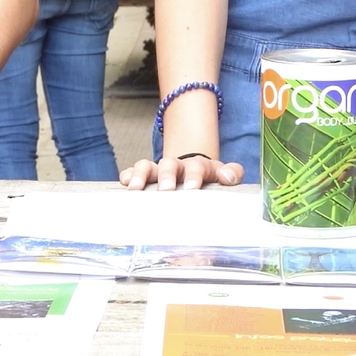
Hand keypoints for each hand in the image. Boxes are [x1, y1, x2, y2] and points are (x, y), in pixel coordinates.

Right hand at [119, 153, 243, 189]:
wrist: (193, 171)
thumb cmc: (209, 178)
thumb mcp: (224, 174)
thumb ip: (232, 173)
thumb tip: (228, 177)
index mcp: (198, 166)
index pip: (197, 167)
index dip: (194, 176)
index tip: (192, 188)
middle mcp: (177, 165)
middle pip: (169, 165)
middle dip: (166, 176)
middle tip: (166, 190)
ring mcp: (159, 170)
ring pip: (147, 166)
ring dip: (141, 175)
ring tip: (135, 189)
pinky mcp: (145, 175)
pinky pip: (132, 172)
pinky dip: (127, 176)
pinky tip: (123, 183)